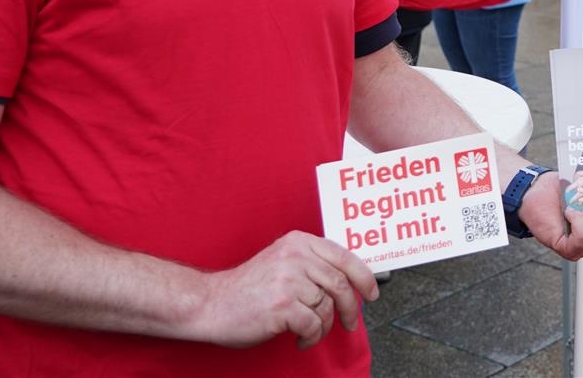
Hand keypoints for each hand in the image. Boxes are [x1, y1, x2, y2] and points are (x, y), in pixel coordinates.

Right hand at [189, 230, 377, 349]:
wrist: (209, 304)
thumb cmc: (248, 288)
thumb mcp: (282, 261)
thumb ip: (312, 264)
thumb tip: (350, 281)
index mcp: (299, 242)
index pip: (345, 256)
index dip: (364, 276)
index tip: (372, 292)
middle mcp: (296, 256)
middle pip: (341, 283)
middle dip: (351, 308)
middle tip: (349, 323)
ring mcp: (289, 280)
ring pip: (327, 307)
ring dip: (324, 327)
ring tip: (310, 332)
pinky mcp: (282, 305)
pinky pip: (313, 325)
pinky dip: (311, 337)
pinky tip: (299, 340)